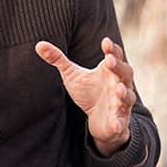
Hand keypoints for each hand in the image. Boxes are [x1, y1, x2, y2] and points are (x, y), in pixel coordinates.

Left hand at [35, 37, 135, 155]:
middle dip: (118, 67)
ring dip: (124, 93)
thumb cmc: (88, 92)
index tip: (105, 42)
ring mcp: (121, 103)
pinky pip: (121, 122)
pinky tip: (116, 125)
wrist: (98, 120)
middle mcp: (119, 85)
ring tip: (118, 89)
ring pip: (127, 97)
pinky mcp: (118, 121)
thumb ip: (58, 59)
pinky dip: (119, 123)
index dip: (111, 49)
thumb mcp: (72, 75)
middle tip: (109, 61)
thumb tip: (39, 44)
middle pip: (125, 73)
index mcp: (109, 71)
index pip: (114, 56)